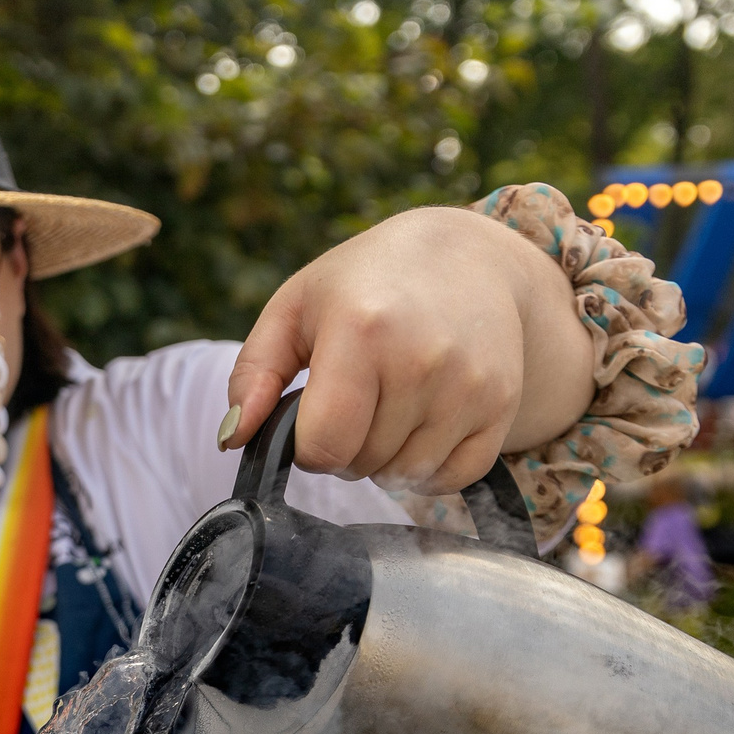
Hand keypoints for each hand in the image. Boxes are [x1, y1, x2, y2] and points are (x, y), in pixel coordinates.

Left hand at [222, 206, 595, 494]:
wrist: (467, 256)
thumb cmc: (365, 284)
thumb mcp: (295, 309)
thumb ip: (253, 375)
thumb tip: (231, 438)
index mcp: (361, 332)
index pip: (323, 446)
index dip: (307, 446)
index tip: (314, 415)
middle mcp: (421, 359)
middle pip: (362, 465)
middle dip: (348, 448)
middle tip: (358, 400)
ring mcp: (469, 384)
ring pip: (406, 477)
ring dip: (387, 460)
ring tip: (389, 407)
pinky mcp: (501, 403)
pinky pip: (454, 478)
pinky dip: (430, 469)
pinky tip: (422, 425)